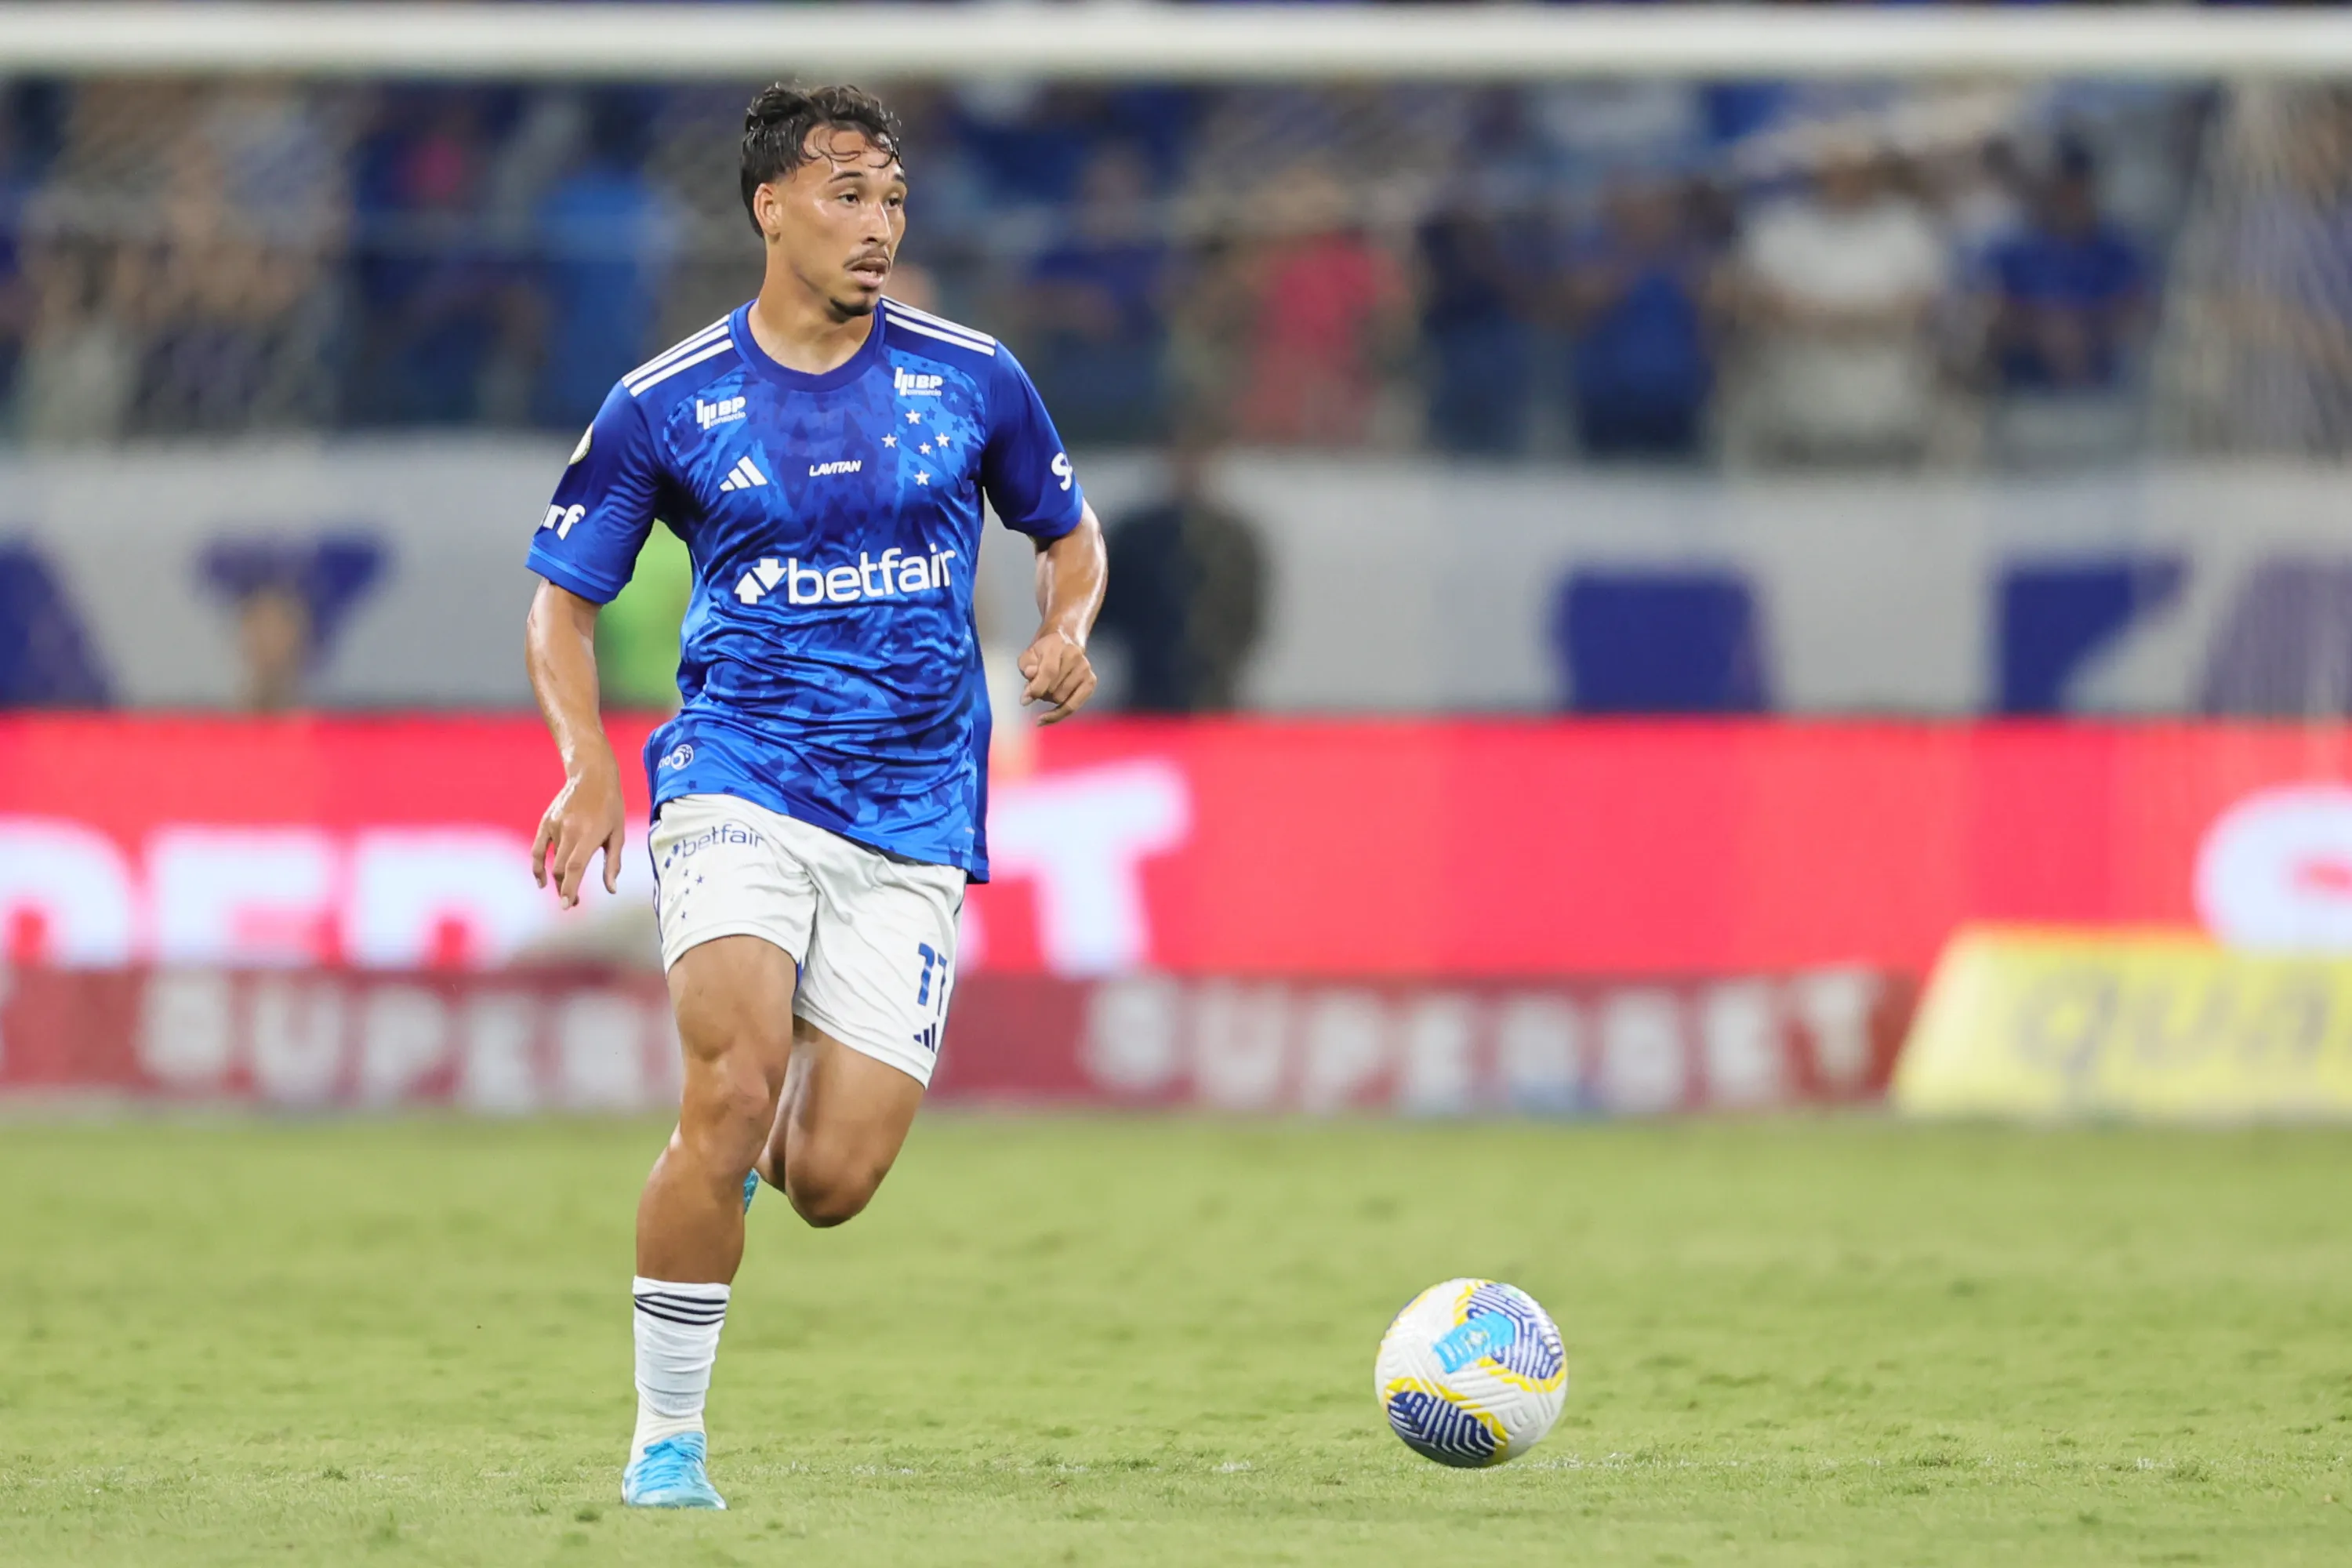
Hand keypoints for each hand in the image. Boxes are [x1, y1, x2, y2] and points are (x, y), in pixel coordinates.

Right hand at [531, 757, 626, 908]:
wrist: (592, 775)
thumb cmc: (611, 806)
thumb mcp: (618, 833)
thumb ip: (613, 863)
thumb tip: (611, 890)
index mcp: (589, 834)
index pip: (575, 867)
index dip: (570, 888)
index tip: (568, 905)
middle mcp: (569, 830)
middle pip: (560, 869)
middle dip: (564, 889)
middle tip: (574, 901)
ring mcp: (555, 826)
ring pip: (550, 862)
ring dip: (556, 880)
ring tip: (564, 890)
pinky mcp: (546, 822)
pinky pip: (537, 850)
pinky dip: (537, 867)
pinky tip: (542, 881)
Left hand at [1017, 629, 1096, 725]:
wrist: (1064, 642)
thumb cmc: (1043, 652)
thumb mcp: (1029, 654)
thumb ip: (1027, 665)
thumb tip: (1031, 674)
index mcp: (1059, 646)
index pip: (1049, 672)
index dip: (1036, 688)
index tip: (1024, 700)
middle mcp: (1076, 656)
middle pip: (1054, 689)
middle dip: (1041, 693)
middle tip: (1037, 686)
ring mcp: (1085, 669)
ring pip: (1062, 699)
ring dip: (1049, 699)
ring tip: (1047, 688)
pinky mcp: (1091, 682)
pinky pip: (1073, 706)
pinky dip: (1058, 714)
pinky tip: (1047, 716)